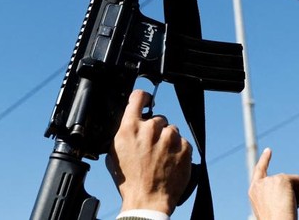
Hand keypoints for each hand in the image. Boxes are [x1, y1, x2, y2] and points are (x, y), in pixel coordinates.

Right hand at [105, 90, 191, 214]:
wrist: (147, 200)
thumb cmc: (129, 181)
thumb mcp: (114, 153)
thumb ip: (123, 133)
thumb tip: (129, 123)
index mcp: (130, 128)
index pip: (138, 97)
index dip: (143, 98)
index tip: (146, 101)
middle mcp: (151, 130)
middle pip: (157, 118)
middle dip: (155, 130)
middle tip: (151, 148)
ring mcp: (170, 138)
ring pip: (171, 130)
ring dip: (168, 140)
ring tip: (160, 158)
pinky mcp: (184, 148)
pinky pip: (183, 142)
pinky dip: (178, 150)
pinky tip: (169, 163)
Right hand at [249, 148, 298, 219]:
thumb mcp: (275, 210)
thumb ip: (279, 199)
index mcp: (253, 193)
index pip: (258, 171)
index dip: (264, 160)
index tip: (269, 150)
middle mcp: (258, 185)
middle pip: (280, 180)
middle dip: (294, 192)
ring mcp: (269, 181)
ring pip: (290, 181)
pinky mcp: (281, 179)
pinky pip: (297, 180)